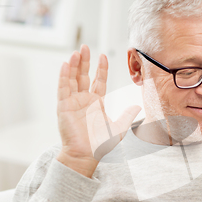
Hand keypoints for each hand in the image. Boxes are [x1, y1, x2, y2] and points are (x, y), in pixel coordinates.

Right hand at [56, 44, 140, 176]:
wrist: (86, 154)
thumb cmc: (100, 144)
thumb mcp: (118, 128)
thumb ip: (127, 115)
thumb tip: (138, 106)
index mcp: (96, 103)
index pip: (99, 80)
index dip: (101, 68)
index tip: (103, 56)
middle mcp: (84, 100)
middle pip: (83, 76)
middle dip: (84, 61)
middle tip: (85, 47)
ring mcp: (72, 102)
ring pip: (72, 79)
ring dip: (74, 65)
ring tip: (76, 52)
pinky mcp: (63, 107)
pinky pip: (63, 88)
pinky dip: (64, 76)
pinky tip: (66, 65)